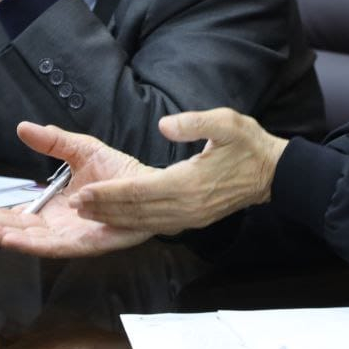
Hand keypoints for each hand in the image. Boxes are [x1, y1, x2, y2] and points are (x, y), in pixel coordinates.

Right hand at [0, 121, 154, 256]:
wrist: (152, 185)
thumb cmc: (120, 171)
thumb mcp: (81, 150)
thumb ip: (53, 141)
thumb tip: (22, 127)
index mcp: (56, 207)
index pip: (21, 213)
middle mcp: (61, 225)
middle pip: (21, 229)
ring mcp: (72, 237)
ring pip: (32, 240)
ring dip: (6, 235)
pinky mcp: (86, 244)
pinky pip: (54, 247)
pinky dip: (31, 244)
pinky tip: (12, 239)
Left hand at [70, 108, 287, 233]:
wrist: (274, 174)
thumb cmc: (249, 145)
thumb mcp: (227, 123)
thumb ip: (195, 123)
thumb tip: (165, 125)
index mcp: (190, 183)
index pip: (140, 191)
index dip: (109, 193)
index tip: (82, 193)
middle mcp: (186, 206)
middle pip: (135, 211)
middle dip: (102, 208)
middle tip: (74, 205)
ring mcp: (189, 217)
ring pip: (143, 222)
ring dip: (113, 218)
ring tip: (87, 212)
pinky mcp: (192, 220)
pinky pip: (155, 225)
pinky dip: (132, 223)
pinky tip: (116, 218)